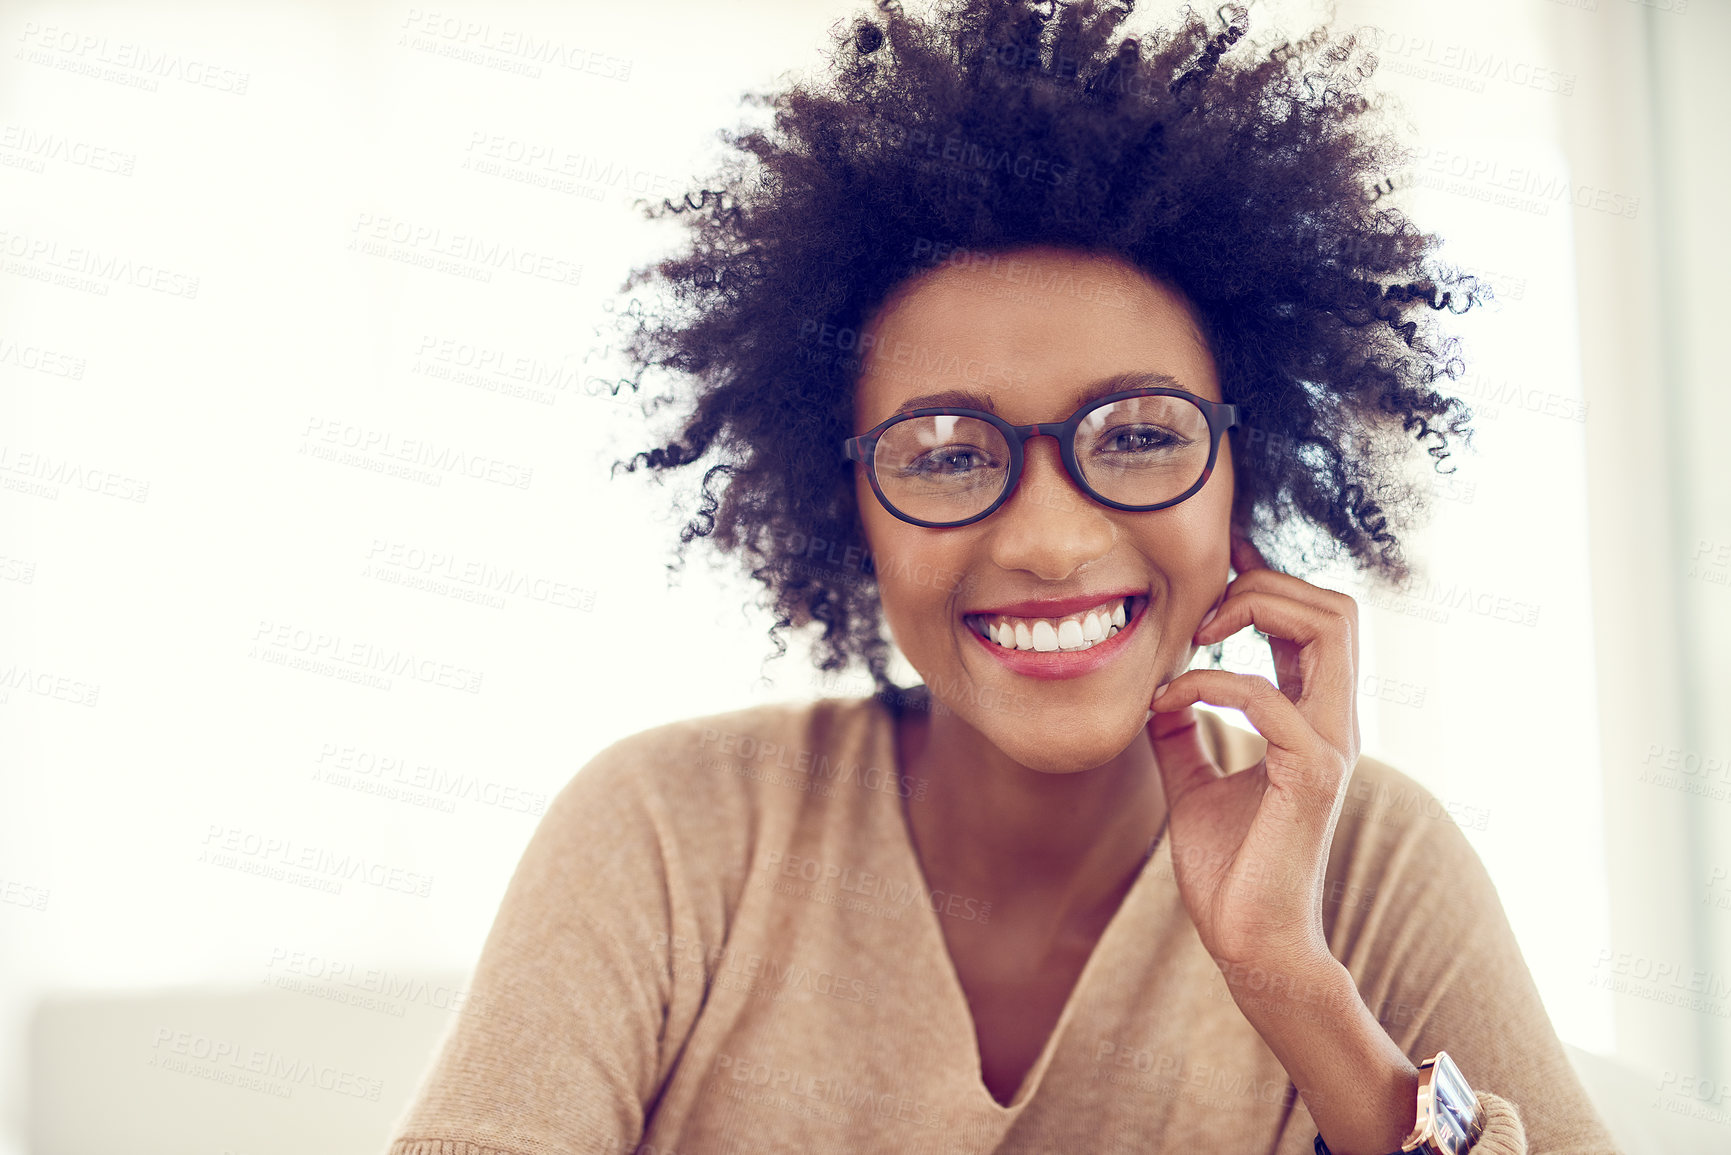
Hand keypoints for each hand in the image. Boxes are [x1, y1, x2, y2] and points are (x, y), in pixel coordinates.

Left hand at [1144, 535, 1360, 970]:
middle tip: (1198, 617)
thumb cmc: (1229, 870)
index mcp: (1313, 720)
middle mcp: (1334, 723)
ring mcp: (1332, 745)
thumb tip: (1155, 693)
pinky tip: (1168, 704)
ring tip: (1195, 640)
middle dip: (1264, 584)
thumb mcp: (1191, 782)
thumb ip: (1182, 732)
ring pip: (1329, 626)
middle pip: (1336, 606)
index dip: (1266, 583)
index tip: (1206, 582)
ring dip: (1253, 610)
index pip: (1315, 620)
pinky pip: (1270, 695)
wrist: (1248, 943)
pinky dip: (1211, 682)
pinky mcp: (1313, 774)